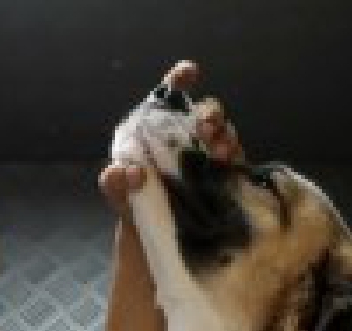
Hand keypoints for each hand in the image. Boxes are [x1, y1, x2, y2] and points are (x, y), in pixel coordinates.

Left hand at [99, 60, 244, 211]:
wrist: (153, 235)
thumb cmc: (134, 201)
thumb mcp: (118, 192)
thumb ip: (114, 181)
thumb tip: (129, 174)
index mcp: (161, 128)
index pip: (172, 94)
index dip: (181, 79)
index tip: (189, 73)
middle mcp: (188, 136)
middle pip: (206, 112)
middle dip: (210, 113)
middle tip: (205, 127)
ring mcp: (209, 156)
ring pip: (226, 134)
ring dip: (225, 136)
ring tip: (220, 152)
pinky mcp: (225, 178)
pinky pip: (237, 162)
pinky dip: (235, 160)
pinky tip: (228, 165)